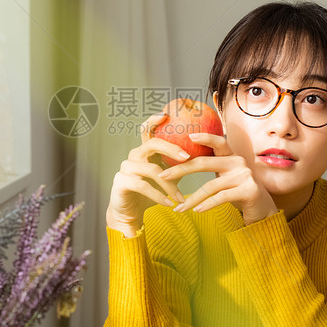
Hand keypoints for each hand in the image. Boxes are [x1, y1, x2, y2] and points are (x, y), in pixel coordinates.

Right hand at [106, 112, 188, 236]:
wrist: (130, 211)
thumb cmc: (152, 192)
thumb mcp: (169, 176)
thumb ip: (179, 165)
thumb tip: (205, 154)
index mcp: (144, 151)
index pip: (147, 130)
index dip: (154, 120)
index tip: (167, 114)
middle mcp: (134, 155)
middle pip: (152, 144)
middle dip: (171, 149)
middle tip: (187, 158)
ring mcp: (126, 168)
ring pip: (151, 169)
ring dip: (169, 184)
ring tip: (180, 197)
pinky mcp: (121, 182)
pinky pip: (143, 186)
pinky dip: (158, 196)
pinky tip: (169, 203)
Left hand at [157, 133, 277, 224]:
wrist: (263, 211)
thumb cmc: (239, 192)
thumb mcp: (226, 177)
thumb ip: (213, 167)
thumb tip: (183, 161)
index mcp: (232, 156)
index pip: (218, 142)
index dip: (205, 137)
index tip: (188, 135)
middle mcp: (239, 162)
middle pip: (205, 163)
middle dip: (181, 169)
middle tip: (163, 175)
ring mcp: (245, 176)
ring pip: (210, 186)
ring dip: (192, 199)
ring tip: (178, 208)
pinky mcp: (249, 190)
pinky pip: (221, 197)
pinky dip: (206, 205)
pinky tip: (196, 211)